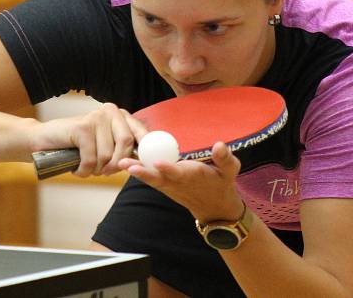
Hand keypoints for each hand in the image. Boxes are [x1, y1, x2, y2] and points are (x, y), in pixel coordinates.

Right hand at [31, 103, 146, 176]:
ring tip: (87, 168)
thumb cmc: (77, 146)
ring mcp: (95, 118)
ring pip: (107, 155)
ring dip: (97, 170)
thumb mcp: (104, 144)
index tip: (142, 166)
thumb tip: (143, 161)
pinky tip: (77, 169)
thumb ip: (122, 148)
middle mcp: (110, 112)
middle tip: (105, 173)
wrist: (43, 139)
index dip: (143, 151)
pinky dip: (84, 171)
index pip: (139, 133)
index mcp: (119, 115)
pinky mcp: (81, 128)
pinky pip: (91, 160)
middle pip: (126, 143)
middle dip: (117, 164)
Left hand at [118, 141, 244, 222]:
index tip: (158, 163)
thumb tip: (219, 144)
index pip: (180, 173)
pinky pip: (150, 179)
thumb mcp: (231, 171)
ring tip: (121, 163)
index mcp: (194, 177)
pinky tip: (125, 163)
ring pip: (152, 179)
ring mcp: (170, 186)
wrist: (214, 208)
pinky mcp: (165, 186)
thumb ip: (225, 158)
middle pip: (159, 178)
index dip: (169, 169)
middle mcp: (178, 183)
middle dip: (145, 173)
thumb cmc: (222, 184)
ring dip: (137, 172)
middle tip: (130, 167)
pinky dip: (139, 171)